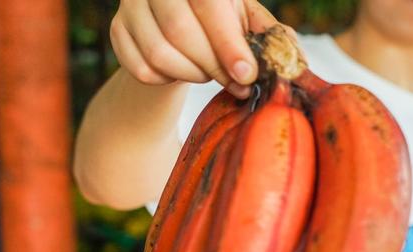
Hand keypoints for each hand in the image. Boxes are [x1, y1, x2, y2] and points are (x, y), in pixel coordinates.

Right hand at [109, 0, 285, 97]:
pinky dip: (169, 80)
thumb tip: (295, 62)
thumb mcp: (245, 21)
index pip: (207, 4)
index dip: (228, 43)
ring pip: (159, 53)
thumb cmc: (218, 23)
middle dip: (213, 65)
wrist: (176, 29)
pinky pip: (142, 69)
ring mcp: (130, 6)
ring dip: (192, 74)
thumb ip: (270, 35)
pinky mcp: (117, 32)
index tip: (246, 74)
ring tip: (209, 74)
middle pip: (180, 31)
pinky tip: (183, 73)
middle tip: (234, 81)